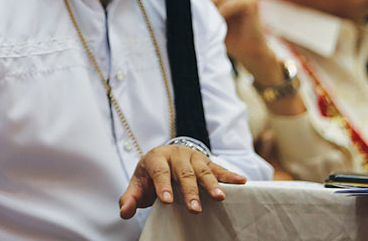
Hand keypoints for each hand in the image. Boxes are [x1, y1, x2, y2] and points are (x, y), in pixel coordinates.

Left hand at [118, 144, 245, 217]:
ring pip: (203, 170)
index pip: (159, 171)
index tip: (167, 201)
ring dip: (212, 184)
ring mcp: (193, 157)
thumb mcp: (138, 184)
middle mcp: (175, 154)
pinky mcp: (207, 161)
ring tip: (220, 198)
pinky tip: (242, 181)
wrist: (163, 155)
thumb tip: (124, 212)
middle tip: (195, 209)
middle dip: (190, 192)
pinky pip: (219, 168)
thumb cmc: (150, 174)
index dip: (162, 185)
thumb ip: (130, 197)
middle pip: (184, 173)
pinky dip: (230, 175)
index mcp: (156, 158)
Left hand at [190, 0, 264, 68]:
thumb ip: (199, 3)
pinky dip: (220, 13)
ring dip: (209, 9)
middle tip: (190, 13)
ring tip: (206, 22)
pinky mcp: (250, 0)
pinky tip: (218, 23)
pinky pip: (228, 3)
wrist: (248, 50)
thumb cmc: (226, 33)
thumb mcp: (209, 15)